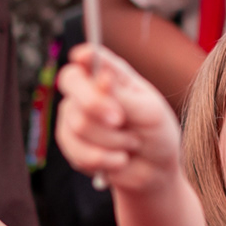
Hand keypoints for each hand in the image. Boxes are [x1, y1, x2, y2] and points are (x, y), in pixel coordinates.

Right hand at [54, 45, 181, 190]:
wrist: (154, 171)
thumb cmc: (156, 134)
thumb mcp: (149, 113)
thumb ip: (123, 96)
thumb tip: (101, 77)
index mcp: (112, 74)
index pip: (90, 56)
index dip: (84, 55)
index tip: (83, 57)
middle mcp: (88, 90)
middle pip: (71, 82)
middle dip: (96, 104)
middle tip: (119, 119)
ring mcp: (75, 115)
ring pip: (78, 123)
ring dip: (112, 140)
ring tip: (131, 143)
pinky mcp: (70, 142)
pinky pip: (77, 150)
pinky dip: (104, 159)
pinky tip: (120, 159)